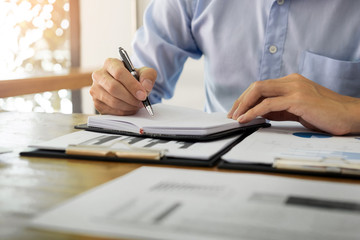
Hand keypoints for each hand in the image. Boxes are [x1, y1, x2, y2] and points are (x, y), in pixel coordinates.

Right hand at [90, 58, 156, 114]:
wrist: (125, 87)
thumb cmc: (134, 78)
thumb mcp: (144, 73)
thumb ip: (148, 76)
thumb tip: (146, 86)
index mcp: (110, 63)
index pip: (119, 73)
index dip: (132, 85)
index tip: (143, 94)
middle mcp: (99, 75)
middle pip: (113, 88)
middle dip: (130, 98)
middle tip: (141, 102)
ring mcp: (95, 89)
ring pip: (112, 101)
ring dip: (128, 106)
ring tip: (137, 105)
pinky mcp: (96, 102)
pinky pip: (111, 110)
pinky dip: (124, 112)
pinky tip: (130, 108)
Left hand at [227, 73, 359, 134]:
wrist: (350, 116)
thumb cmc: (325, 115)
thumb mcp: (297, 110)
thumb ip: (279, 109)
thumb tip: (259, 114)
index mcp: (291, 82)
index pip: (261, 86)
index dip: (246, 98)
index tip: (237, 111)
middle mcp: (291, 81)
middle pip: (257, 86)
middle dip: (240, 101)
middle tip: (231, 115)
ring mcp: (295, 88)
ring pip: (259, 91)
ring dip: (243, 105)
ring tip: (235, 118)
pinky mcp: (297, 99)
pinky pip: (267, 104)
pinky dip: (253, 112)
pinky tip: (245, 119)